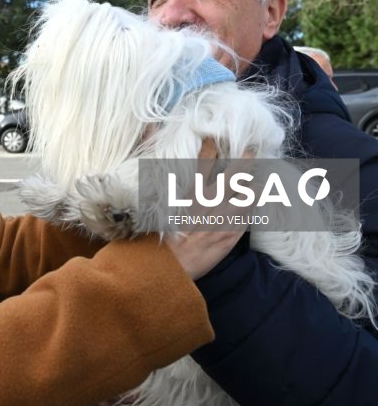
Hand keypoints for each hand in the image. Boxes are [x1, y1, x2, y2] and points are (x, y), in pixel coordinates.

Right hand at [165, 139, 254, 278]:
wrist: (171, 267)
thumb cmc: (159, 237)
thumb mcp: (153, 206)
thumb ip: (154, 182)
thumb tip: (149, 156)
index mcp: (192, 193)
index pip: (205, 161)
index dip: (211, 146)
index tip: (215, 138)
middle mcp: (212, 202)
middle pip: (235, 174)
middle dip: (245, 159)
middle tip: (250, 149)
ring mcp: (225, 218)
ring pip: (248, 194)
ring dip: (253, 184)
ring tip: (257, 177)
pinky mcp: (233, 234)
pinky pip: (249, 216)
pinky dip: (253, 207)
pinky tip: (255, 203)